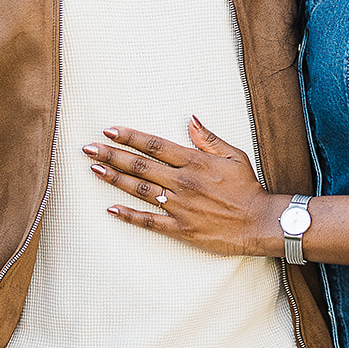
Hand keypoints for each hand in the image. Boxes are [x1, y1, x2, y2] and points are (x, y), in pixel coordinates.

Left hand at [83, 118, 280, 257]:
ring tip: (94, 170)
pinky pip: (149, 221)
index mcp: (194, 161)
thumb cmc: (248, 188)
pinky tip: (111, 208)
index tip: (109, 129)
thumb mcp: (234, 156)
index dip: (130, 136)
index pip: (154, 145)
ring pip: (140, 190)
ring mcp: (180, 206)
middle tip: (88, 149)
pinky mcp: (180, 228)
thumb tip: (191, 119)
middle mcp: (183, 181)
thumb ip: (209, 138)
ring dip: (114, 179)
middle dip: (112, 155)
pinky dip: (129, 214)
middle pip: (140, 165)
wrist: (260, 222)